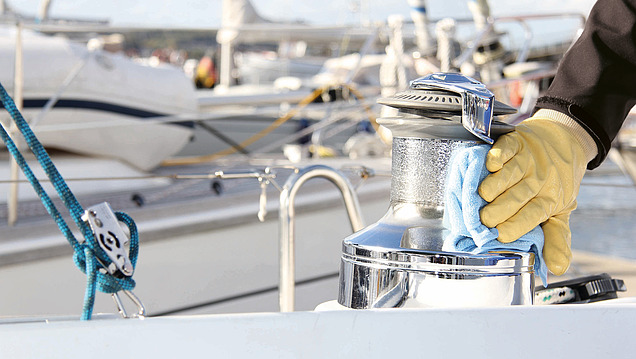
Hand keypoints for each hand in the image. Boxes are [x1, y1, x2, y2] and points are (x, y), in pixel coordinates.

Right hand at [478, 116, 590, 274]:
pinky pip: (507, 148)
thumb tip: (558, 268)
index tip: (500, 236)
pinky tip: (489, 164)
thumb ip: (556, 238)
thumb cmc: (556, 181)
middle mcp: (538, 179)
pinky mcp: (517, 141)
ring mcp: (527, 160)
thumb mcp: (560, 210)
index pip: (532, 215)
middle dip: (500, 209)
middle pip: (518, 196)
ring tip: (482, 196)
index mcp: (549, 199)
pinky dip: (498, 155)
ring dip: (495, 185)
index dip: (516, 225)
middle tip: (484, 220)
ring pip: (510, 173)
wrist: (564, 142)